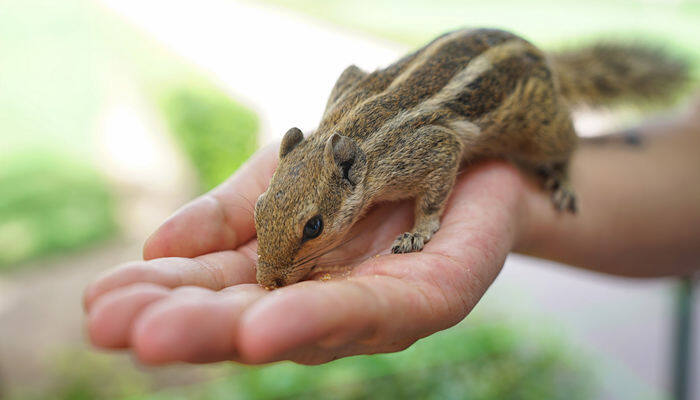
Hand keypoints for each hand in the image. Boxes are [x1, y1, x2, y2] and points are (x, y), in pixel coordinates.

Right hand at [83, 143, 527, 364]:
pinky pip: (372, 312)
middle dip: (181, 326)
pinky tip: (263, 328)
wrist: (467, 144)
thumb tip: (154, 245)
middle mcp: (326, 302)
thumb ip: (229, 215)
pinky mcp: (430, 298)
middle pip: (247, 321)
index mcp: (286, 275)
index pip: (215, 291)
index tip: (97, 304)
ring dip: (229, 332)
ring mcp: (377, 309)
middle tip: (112, 330)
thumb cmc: (370, 167)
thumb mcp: (285, 178)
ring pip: (299, 327)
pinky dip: (317, 318)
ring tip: (161, 337)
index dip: (160, 296)